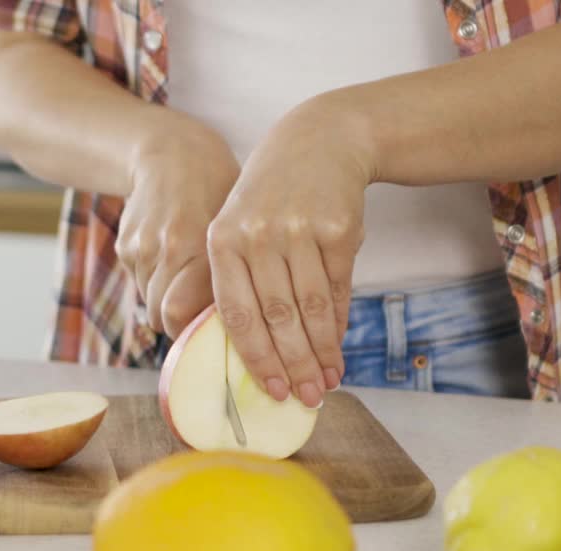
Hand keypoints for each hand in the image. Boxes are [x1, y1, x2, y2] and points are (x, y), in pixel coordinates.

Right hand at [115, 121, 239, 337]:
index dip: (191, 332)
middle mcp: (167, 248)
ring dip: (168, 301)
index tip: (207, 334)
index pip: (179, 316)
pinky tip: (172, 257)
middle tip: (201, 311)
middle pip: (162, 317)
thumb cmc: (219, 193)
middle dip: (180, 322)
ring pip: (150, 303)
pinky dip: (156, 281)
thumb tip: (239, 330)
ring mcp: (140, 248)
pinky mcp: (124, 246)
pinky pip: (140, 283)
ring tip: (188, 275)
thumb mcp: (238, 227)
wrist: (172, 154)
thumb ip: (235, 275)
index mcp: (202, 245)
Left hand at [207, 99, 371, 409]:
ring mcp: (299, 230)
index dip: (258, 358)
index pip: (237, 314)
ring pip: (311, 309)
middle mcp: (258, 235)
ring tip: (328, 381)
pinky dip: (339, 324)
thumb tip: (254, 354)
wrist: (319, 141)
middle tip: (307, 398)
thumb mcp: (240, 227)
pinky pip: (338, 289)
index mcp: (222, 240)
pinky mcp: (338, 228)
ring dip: (322, 352)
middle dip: (295, 365)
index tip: (274, 390)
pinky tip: (339, 346)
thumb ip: (239, 282)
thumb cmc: (272, 197)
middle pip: (278, 317)